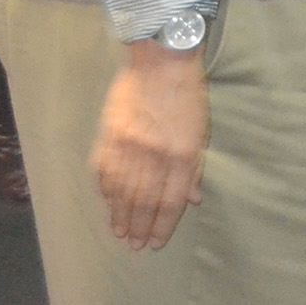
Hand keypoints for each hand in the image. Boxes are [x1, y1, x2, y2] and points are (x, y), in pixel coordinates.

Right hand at [92, 39, 207, 249]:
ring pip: (121, 191)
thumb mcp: (202, 130)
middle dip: (140, 226)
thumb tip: (192, 199)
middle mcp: (154, 153)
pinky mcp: (109, 135)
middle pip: (144, 200)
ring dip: (119, 215)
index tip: (156, 242)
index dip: (163, 224)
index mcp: (182, 152)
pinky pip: (104, 171)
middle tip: (135, 245)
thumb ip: (194, 166)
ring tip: (120, 233)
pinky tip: (108, 204)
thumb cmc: (188, 93)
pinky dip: (106, 191)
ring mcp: (128, 145)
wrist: (162, 59)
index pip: (171, 199)